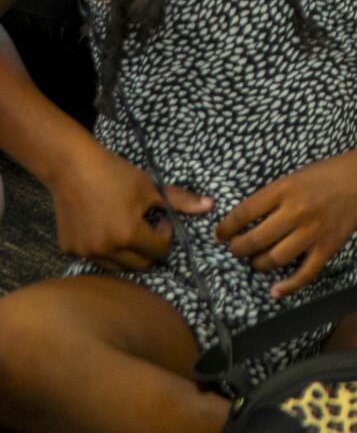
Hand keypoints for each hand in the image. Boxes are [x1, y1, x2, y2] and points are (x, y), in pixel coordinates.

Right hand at [48, 142, 211, 271]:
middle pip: (140, 264)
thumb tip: (211, 205)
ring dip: (128, 253)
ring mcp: (86, 252)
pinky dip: (105, 249)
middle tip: (146, 226)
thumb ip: (180, 200)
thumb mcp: (150, 186)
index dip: (165, 235)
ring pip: (117, 266)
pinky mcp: (69, 249)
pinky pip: (96, 258)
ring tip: (127, 227)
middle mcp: (106, 249)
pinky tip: (105, 227)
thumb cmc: (115, 173)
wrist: (72, 166)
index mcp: (128, 235)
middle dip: (149, 249)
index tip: (160, 219)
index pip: (159, 252)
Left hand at [217, 152, 356, 298]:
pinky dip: (288, 287)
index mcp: (284, 189)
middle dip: (238, 249)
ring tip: (254, 262)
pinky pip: (304, 274)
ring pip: (274, 259)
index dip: (226, 227)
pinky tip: (275, 291)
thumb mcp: (291, 177)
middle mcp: (296, 211)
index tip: (219, 234)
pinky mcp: (326, 248)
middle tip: (235, 249)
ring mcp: (312, 232)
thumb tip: (243, 220)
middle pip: (255, 240)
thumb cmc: (323, 176)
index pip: (244, 213)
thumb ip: (270, 198)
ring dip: (257, 265)